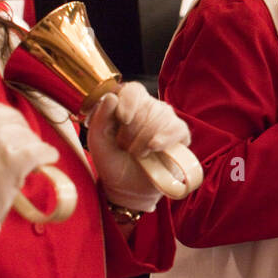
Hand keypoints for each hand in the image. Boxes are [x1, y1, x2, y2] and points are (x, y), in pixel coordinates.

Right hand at [0, 102, 58, 265]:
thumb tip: (5, 137)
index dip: (8, 116)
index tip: (16, 125)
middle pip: (12, 123)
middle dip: (24, 134)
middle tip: (28, 147)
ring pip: (27, 136)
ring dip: (34, 147)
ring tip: (36, 159)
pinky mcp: (14, 161)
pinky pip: (40, 150)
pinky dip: (48, 155)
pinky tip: (48, 161)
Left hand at [88, 81, 190, 211]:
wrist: (126, 187)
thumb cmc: (111, 161)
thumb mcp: (97, 140)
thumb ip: (100, 117)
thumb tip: (111, 96)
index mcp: (128, 104)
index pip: (133, 90)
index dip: (130, 102)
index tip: (123, 120)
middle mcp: (149, 107)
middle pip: (146, 107)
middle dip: (132, 132)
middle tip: (125, 147)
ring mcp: (166, 119)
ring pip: (161, 118)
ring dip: (144, 141)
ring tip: (138, 154)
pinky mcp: (180, 134)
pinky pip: (178, 128)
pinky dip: (165, 139)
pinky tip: (155, 148)